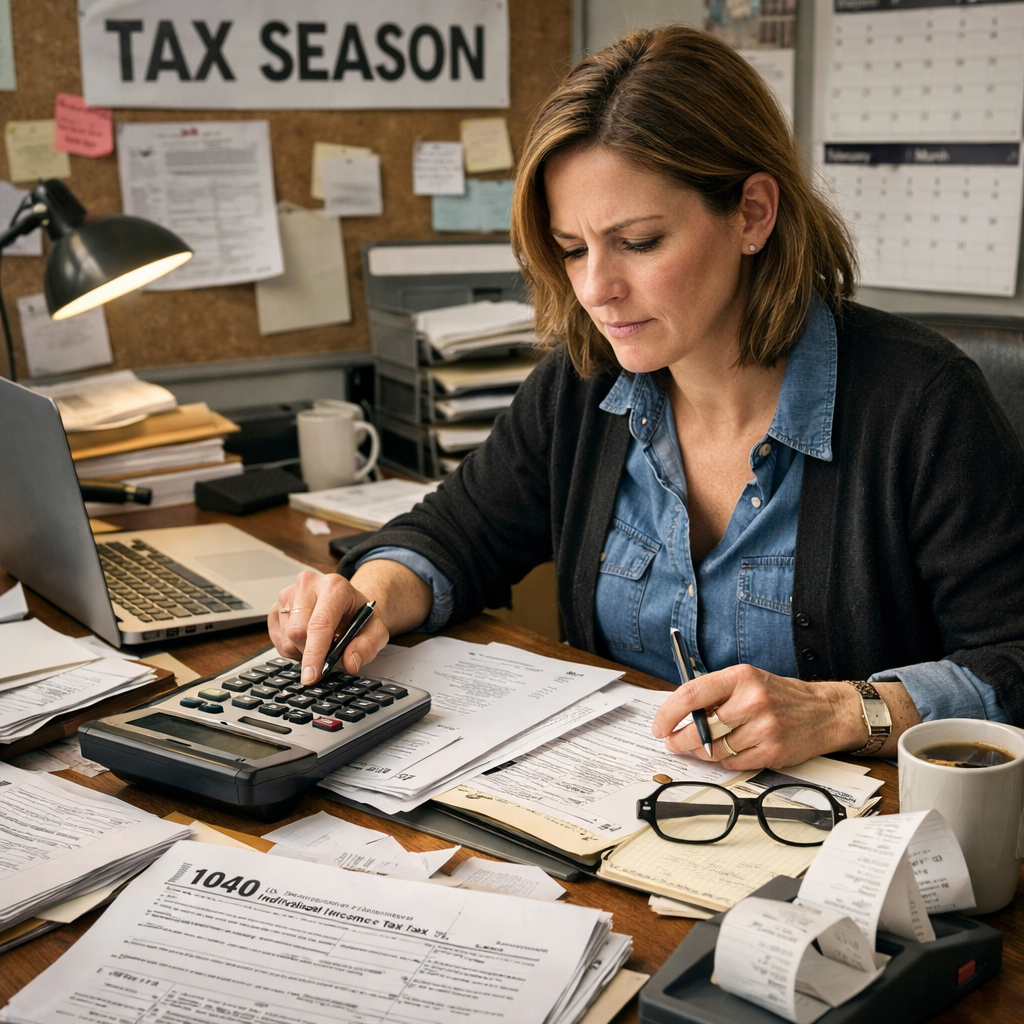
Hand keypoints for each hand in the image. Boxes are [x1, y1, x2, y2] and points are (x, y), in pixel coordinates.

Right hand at [269, 570, 389, 683]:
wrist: (349, 602)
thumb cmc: (359, 615)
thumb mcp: (376, 630)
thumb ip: (367, 647)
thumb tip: (350, 663)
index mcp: (334, 587)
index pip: (320, 624)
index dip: (315, 653)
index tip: (312, 676)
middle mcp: (308, 585)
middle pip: (297, 632)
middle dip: (311, 653)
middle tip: (328, 652)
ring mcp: (288, 594)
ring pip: (286, 638)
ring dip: (301, 651)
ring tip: (319, 642)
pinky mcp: (276, 607)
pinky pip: (277, 640)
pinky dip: (291, 648)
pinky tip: (306, 640)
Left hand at [651, 664, 867, 768]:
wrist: (825, 711)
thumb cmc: (779, 695)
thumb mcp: (747, 681)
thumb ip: (715, 694)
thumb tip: (678, 714)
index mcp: (741, 677)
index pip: (692, 694)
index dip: (668, 713)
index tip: (658, 726)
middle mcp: (753, 700)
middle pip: (700, 728)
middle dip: (679, 740)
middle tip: (672, 743)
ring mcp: (764, 728)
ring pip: (715, 750)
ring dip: (700, 753)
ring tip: (699, 748)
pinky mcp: (773, 751)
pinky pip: (734, 764)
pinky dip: (724, 761)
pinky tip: (727, 752)